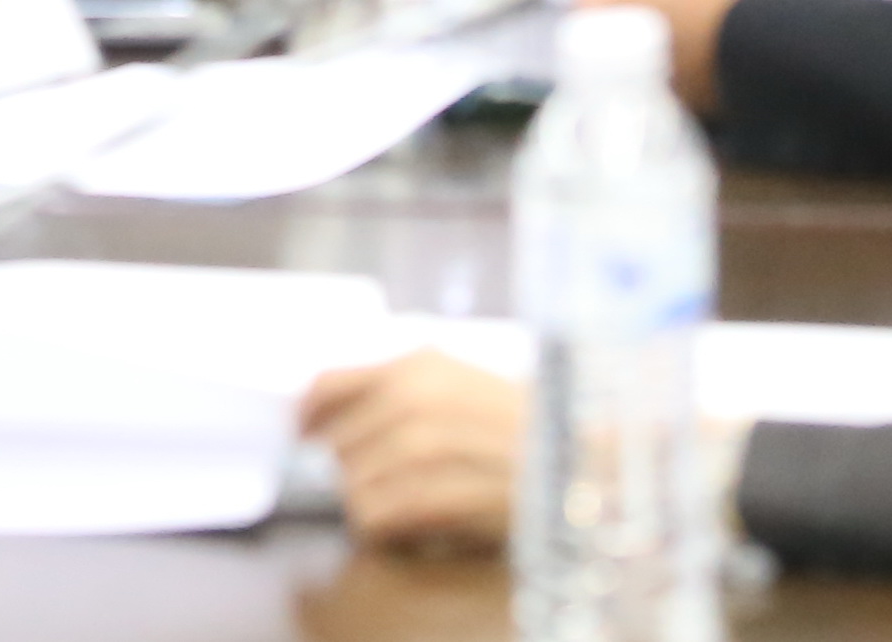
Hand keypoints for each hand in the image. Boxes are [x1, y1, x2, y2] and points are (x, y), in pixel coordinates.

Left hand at [299, 352, 524, 554]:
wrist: (587, 461)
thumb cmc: (524, 425)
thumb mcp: (460, 384)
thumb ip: (399, 391)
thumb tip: (330, 414)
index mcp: (417, 365)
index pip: (326, 386)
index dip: (309, 417)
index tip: (305, 436)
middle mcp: (415, 398)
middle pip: (339, 445)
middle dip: (353, 468)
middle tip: (388, 480)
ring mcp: (428, 446)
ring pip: (354, 485)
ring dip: (371, 502)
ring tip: (407, 504)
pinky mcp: (441, 492)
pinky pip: (376, 517)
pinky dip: (384, 527)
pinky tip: (410, 524)